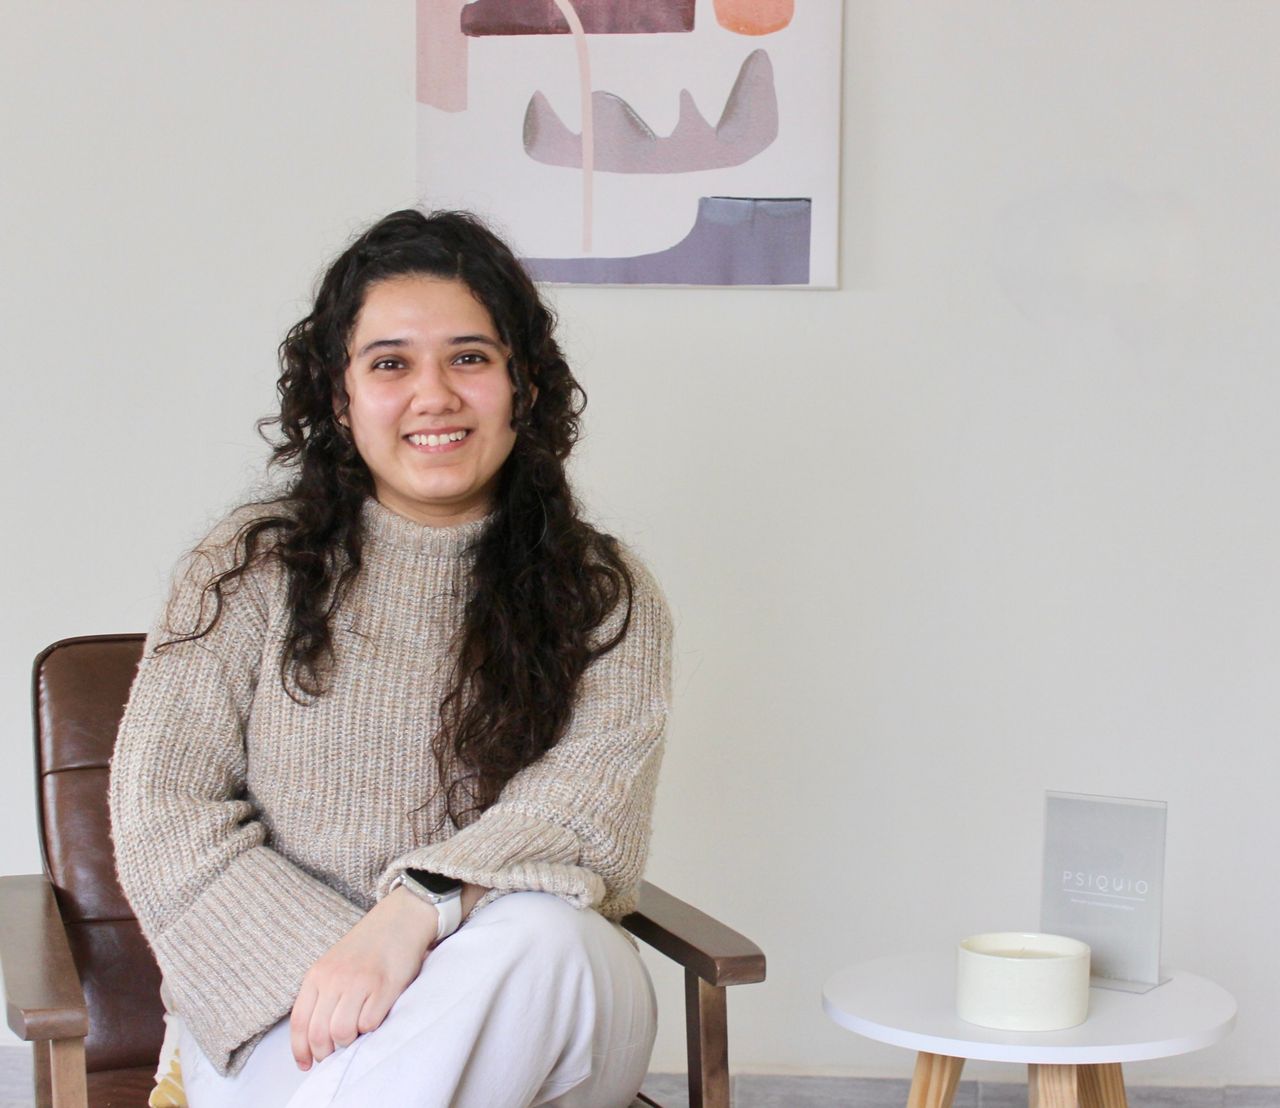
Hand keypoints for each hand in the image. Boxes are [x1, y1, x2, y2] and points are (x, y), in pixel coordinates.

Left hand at [290, 887, 436, 1069]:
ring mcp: (359, 982)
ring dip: (350, 1041)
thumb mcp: (334, 964)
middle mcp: (334, 978)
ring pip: (343, 1033)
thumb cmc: (368, 946)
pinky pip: (369, 1024)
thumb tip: (315, 1039)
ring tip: (358, 1031)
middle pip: (319, 1034)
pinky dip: (371, 1028)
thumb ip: (323, 994)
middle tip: (338, 1050)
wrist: (401, 918)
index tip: (307, 1064)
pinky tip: (376, 1015)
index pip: (299, 1022)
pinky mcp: (384, 986)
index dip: (301, 1050)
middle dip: (327, 1052)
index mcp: (317, 974)